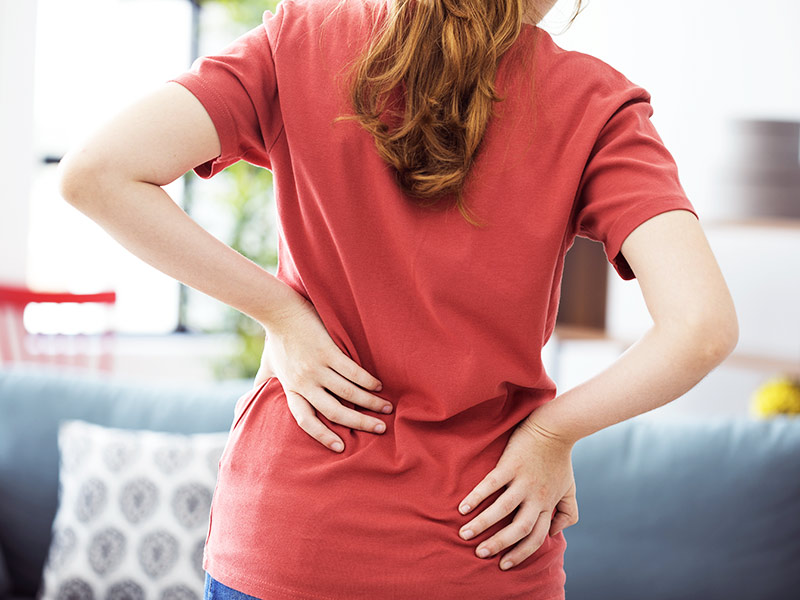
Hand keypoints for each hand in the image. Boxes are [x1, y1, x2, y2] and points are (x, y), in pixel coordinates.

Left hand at [257, 294, 391, 452]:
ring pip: (348, 393)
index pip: (306, 421)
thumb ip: (264, 384)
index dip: (323, 436)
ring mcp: (316, 367)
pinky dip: (367, 381)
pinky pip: (352, 371)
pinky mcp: (327, 351)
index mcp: (291, 390)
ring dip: (370, 403)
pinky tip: (378, 386)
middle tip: (380, 430)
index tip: (341, 447)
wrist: (279, 311)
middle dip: (359, 423)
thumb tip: (251, 400)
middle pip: (334, 411)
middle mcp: (304, 383)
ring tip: (387, 409)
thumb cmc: (275, 339)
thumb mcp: (268, 367)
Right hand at [456, 417, 578, 570]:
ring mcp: (523, 481)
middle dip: (498, 544)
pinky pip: (491, 484)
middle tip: (480, 554)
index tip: (504, 564)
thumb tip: (555, 532)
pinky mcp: (511, 465)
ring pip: (502, 510)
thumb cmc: (560, 459)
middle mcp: (536, 497)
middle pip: (518, 529)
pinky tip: (462, 508)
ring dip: (482, 525)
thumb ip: (568, 513)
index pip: (536, 537)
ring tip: (464, 534)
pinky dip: (476, 497)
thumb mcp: (570, 489)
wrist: (555, 429)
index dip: (520, 554)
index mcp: (548, 505)